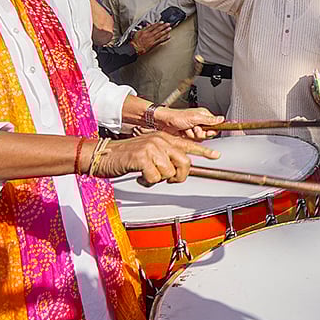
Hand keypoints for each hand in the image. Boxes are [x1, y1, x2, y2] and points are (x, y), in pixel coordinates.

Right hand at [92, 131, 219, 184]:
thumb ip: (164, 156)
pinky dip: (147, 181)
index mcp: (163, 138)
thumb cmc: (125, 156)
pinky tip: (140, 174)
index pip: (188, 144)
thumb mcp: (148, 152)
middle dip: (178, 176)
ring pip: (169, 172)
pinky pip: (156, 178)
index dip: (204, 151)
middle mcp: (160, 140)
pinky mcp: (142, 157)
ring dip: (157, 178)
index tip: (216, 155)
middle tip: (167, 178)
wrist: (103, 155)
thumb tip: (179, 169)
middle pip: (184, 163)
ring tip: (146, 173)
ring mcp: (151, 147)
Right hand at [131, 21, 170, 53]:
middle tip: (168, 24)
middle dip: (163, 26)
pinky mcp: (152, 44)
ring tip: (169, 28)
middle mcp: (148, 34)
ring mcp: (151, 39)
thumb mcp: (136, 33)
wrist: (133, 48)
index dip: (158, 24)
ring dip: (165, 31)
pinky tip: (168, 36)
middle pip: (157, 29)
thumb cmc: (134, 42)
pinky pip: (160, 40)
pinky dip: (165, 38)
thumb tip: (145, 25)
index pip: (152, 26)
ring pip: (160, 34)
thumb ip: (142, 29)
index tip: (162, 22)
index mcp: (144, 31)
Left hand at [153, 106, 223, 139]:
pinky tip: (185, 134)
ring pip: (201, 138)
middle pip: (208, 133)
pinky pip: (194, 141)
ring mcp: (194, 129)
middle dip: (201, 133)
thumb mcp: (194, 117)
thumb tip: (221, 119)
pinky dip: (189, 138)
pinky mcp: (190, 136)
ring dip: (194, 135)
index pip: (215, 124)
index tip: (207, 131)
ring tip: (187, 130)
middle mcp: (200, 122)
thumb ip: (209, 120)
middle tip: (195, 129)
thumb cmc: (176, 116)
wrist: (163, 123)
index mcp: (203, 115)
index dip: (212, 129)